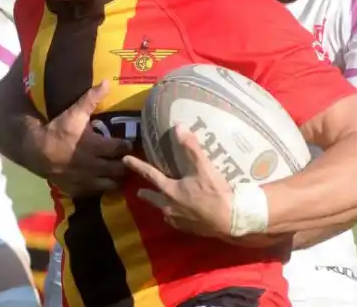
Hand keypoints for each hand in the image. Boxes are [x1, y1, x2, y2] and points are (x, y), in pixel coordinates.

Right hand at [40, 80, 131, 196]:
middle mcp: (95, 166)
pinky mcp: (78, 190)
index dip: (128, 146)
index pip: (122, 148)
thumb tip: (108, 81)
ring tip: (119, 173)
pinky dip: (102, 188)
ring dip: (117, 179)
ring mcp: (87, 181)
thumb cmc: (57, 130)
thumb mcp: (74, 112)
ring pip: (112, 184)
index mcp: (96, 146)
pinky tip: (104, 182)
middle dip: (126, 164)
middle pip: (120, 169)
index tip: (130, 144)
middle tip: (129, 159)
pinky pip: (97, 193)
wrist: (35, 151)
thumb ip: (92, 98)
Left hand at [123, 124, 234, 238]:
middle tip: (139, 191)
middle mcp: (169, 207)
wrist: (231, 221)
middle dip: (146, 194)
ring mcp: (178, 221)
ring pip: (164, 211)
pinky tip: (182, 213)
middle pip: (153, 198)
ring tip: (163, 202)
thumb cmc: (215, 194)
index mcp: (170, 191)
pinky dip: (176, 215)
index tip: (125, 160)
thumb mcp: (203, 168)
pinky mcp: (189, 230)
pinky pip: (177, 221)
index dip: (137, 165)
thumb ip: (191, 148)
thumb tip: (178, 127)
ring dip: (162, 205)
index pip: (149, 174)